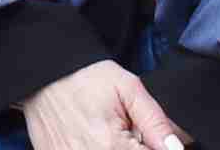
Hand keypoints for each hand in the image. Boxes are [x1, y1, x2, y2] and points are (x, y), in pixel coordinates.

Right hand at [21, 61, 185, 149]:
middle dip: (136, 147)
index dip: (155, 145)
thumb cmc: (85, 78)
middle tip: (127, 133)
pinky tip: (93, 139)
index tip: (146, 135)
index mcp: (112, 145)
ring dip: (118, 148)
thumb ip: (156, 121)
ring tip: (109, 135)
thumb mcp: (128, 88)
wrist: (42, 76)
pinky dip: (98, 149)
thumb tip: (177, 148)